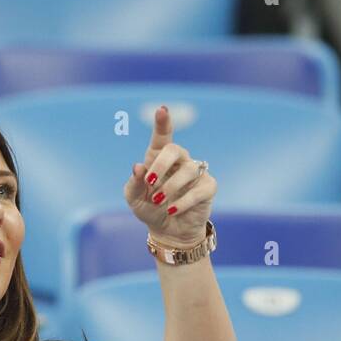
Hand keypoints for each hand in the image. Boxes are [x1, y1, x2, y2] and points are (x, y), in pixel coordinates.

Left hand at [124, 105, 216, 248]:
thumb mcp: (134, 199)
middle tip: (150, 181)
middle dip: (161, 164)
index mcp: (158, 158)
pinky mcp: (207, 187)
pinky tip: (173, 209)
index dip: (163, 123)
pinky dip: (184, 201)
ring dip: (171, 187)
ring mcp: (195, 172)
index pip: (162, 136)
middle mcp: (179, 161)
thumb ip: (133, 184)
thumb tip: (137, 167)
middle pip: (175, 149)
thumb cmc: (149, 208)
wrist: (168, 230)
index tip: (161, 110)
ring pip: (188, 170)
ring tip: (159, 201)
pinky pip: (198, 189)